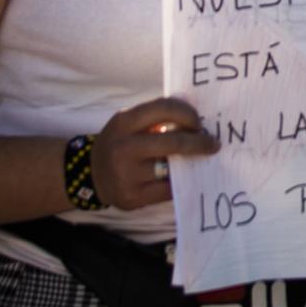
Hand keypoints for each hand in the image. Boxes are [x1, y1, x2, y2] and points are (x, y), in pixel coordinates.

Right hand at [91, 98, 217, 210]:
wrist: (92, 174)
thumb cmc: (122, 142)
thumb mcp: (130, 123)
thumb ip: (157, 118)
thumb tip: (198, 121)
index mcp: (124, 121)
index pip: (164, 108)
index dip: (188, 113)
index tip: (199, 122)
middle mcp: (123, 147)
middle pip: (173, 142)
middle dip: (199, 143)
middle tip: (213, 144)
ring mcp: (127, 175)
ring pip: (172, 168)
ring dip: (191, 164)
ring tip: (200, 160)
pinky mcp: (133, 198)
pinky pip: (168, 190)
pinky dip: (181, 183)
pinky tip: (186, 178)